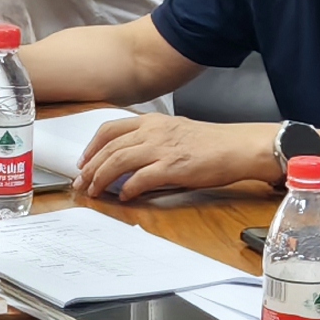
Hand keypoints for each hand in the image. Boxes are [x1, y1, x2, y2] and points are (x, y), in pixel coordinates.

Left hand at [71, 116, 280, 203]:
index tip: (84, 161)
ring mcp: (161, 148)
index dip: (92, 146)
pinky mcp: (172, 167)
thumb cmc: (212, 143)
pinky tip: (124, 197)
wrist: (237, 147)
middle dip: (90, 167)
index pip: (110, 129)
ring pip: (118, 161)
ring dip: (101, 178)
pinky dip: (128, 189)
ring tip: (94, 191)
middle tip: (82, 183)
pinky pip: (140, 179)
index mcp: (153, 121)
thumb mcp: (176, 131)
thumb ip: (153, 140)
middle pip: (109, 148)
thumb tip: (132, 158)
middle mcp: (153, 131)